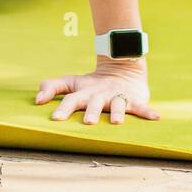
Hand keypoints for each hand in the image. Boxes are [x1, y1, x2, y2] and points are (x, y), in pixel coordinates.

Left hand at [35, 64, 160, 123]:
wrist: (121, 68)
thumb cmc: (91, 84)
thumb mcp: (71, 83)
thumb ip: (52, 87)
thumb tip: (36, 100)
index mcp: (84, 93)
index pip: (70, 99)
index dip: (62, 108)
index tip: (55, 119)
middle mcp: (99, 95)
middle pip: (95, 103)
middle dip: (92, 112)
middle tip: (89, 123)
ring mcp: (117, 96)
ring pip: (117, 104)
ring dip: (118, 112)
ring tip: (117, 121)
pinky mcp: (133, 98)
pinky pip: (141, 106)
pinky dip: (148, 111)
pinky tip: (156, 117)